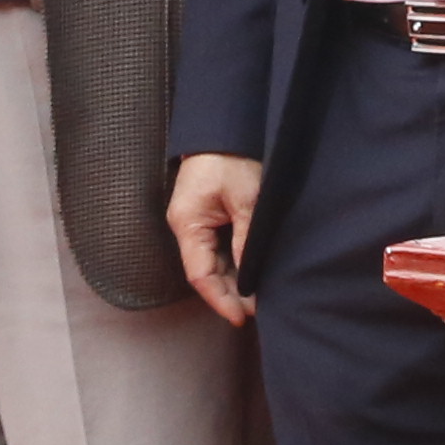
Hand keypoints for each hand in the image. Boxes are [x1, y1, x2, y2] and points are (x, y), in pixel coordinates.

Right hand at [168, 154, 266, 325]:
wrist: (225, 127)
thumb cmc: (232, 157)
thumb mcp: (246, 200)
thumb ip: (246, 240)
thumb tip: (251, 275)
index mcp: (188, 223)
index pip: (201, 275)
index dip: (221, 300)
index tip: (243, 317)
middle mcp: (186, 226)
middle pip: (206, 272)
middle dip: (230, 293)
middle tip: (258, 310)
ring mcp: (195, 221)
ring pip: (212, 262)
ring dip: (233, 279)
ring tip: (258, 296)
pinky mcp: (206, 215)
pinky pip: (217, 248)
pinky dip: (233, 262)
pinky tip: (251, 272)